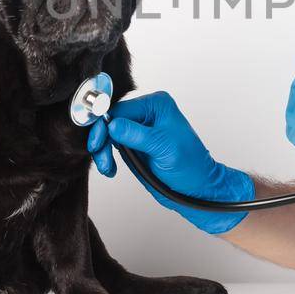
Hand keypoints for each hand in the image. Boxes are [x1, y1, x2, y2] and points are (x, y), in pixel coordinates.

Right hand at [85, 91, 252, 233]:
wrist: (196, 188)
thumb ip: (136, 135)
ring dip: (103, 151)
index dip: (104, 125)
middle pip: (110, 120)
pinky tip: (111, 168)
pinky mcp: (134, 145)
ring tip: (108, 168)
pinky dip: (107, 156)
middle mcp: (146, 114)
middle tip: (103, 160)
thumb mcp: (163, 147)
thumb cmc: (191, 166)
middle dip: (102, 140)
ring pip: (108, 134)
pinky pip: (112, 145)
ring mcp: (139, 130)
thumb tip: (112, 124)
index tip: (98, 143)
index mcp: (156, 105)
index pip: (120, 109)